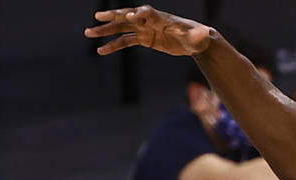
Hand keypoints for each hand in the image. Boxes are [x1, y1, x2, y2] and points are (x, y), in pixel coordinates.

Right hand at [86, 6, 212, 56]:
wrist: (195, 41)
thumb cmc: (197, 37)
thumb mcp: (198, 37)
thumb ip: (198, 35)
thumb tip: (206, 34)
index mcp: (161, 18)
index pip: (147, 13)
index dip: (139, 14)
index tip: (130, 17)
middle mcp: (149, 21)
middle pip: (128, 17)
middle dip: (113, 17)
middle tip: (97, 17)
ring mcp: (144, 29)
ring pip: (121, 28)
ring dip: (106, 31)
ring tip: (89, 33)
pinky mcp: (144, 39)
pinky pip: (125, 42)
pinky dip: (113, 45)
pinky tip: (101, 50)